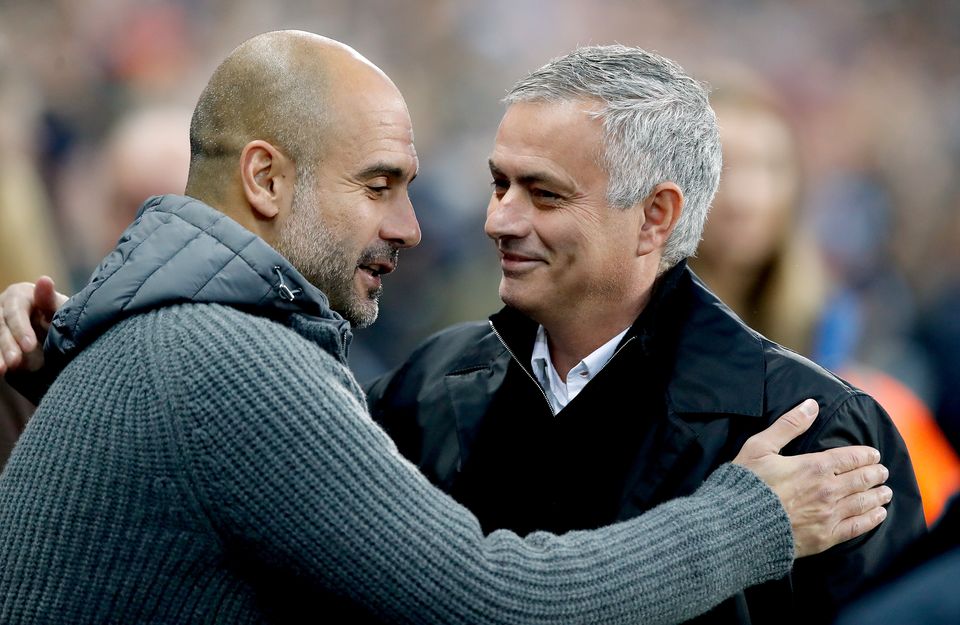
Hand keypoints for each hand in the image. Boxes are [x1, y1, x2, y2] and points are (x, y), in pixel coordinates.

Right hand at [0, 277, 67, 374]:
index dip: (20, 329)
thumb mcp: (59, 308)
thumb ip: (50, 299)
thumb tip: (44, 280)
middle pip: (1, 326)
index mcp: (19, 294)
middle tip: (16, 362)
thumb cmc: (60, 316)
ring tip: (2, 370)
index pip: (15, 312)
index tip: (29, 346)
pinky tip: (0, 370)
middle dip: (8, 345)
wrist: (57, 330)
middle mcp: (3, 307)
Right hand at [733, 399, 890, 557]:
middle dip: (875, 474)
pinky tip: (879, 515)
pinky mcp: (825, 537)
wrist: (738, 525)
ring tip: (886, 492)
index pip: (850, 457)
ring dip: (878, 495)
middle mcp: (827, 490)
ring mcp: (828, 515)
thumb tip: (811, 404)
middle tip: (882, 472)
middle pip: (861, 479)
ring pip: (863, 502)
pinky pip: (856, 527)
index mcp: (814, 466)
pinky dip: (872, 519)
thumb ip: (788, 425)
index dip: (865, 455)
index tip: (873, 454)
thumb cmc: (747, 483)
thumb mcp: (760, 446)